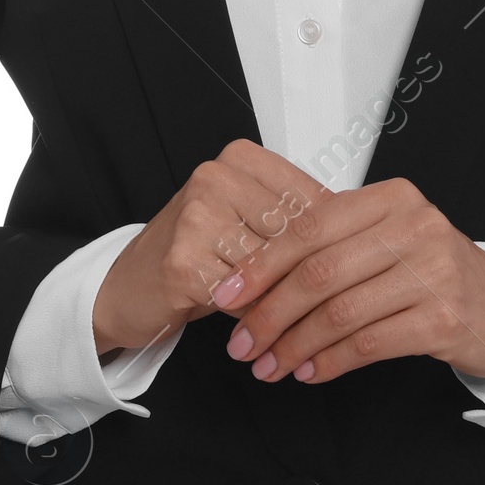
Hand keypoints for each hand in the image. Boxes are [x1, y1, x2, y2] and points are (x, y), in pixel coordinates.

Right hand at [90, 139, 331, 355]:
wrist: (127, 286)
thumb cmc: (195, 253)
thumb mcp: (246, 221)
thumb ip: (292, 218)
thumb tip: (358, 234)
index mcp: (240, 158)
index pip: (311, 197)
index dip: (335, 240)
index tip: (351, 266)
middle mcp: (216, 177)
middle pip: (295, 233)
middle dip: (311, 275)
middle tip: (330, 305)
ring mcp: (197, 216)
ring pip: (272, 267)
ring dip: (285, 300)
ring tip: (292, 320)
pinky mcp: (184, 261)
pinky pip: (244, 296)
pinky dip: (255, 316)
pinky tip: (254, 326)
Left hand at [214, 172, 484, 384]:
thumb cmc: (433, 273)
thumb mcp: (389, 240)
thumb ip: (333, 245)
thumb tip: (254, 277)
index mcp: (391, 199)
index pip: (310, 227)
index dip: (263, 264)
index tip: (228, 296)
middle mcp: (414, 227)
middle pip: (320, 272)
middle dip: (270, 313)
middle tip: (242, 344)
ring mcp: (433, 272)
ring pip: (340, 311)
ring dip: (294, 346)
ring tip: (268, 366)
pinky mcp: (444, 319)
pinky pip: (369, 343)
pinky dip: (331, 362)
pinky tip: (310, 372)